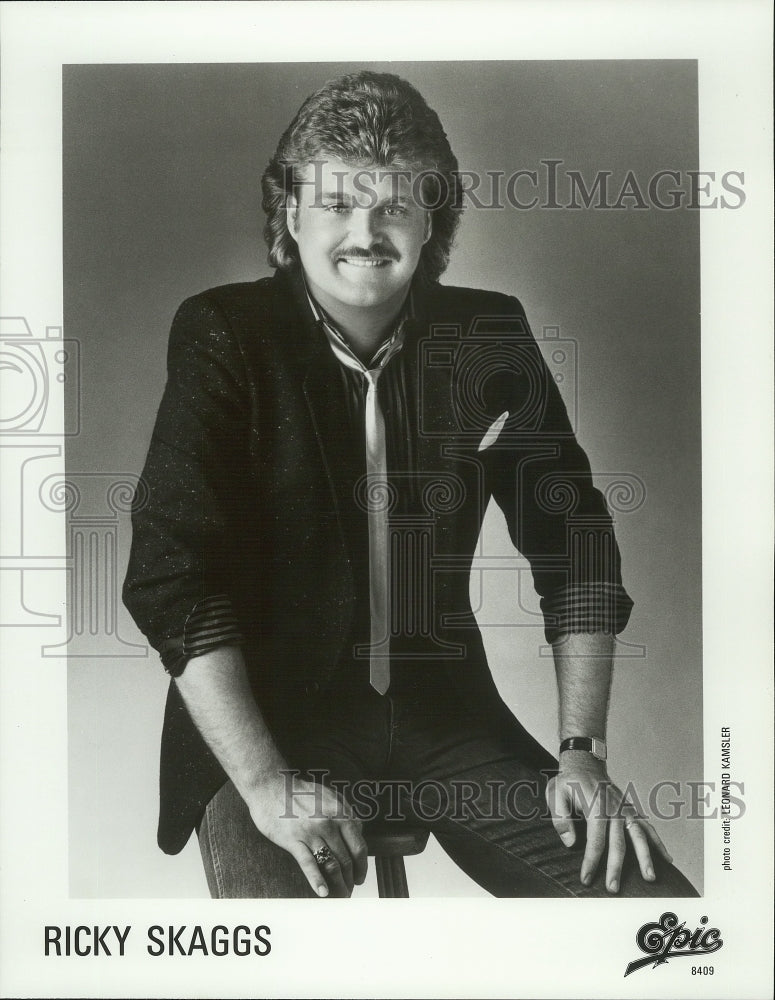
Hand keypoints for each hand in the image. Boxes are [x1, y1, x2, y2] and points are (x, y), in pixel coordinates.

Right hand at [247, 772, 367, 897]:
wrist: (271, 786)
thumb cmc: (300, 791)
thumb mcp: (329, 796)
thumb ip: (346, 812)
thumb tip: (359, 829)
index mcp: (341, 812)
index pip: (359, 846)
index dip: (362, 866)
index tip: (360, 876)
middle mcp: (329, 823)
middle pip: (347, 859)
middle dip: (351, 879)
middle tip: (350, 890)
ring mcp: (311, 832)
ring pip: (331, 864)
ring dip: (338, 884)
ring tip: (340, 896)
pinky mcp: (293, 840)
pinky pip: (308, 864)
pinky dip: (317, 881)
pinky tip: (323, 892)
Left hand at [546, 752, 672, 892]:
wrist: (584, 762)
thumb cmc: (568, 781)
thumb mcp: (555, 794)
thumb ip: (560, 818)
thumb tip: (571, 844)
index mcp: (595, 805)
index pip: (595, 839)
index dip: (591, 861)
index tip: (586, 879)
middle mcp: (614, 807)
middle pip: (619, 842)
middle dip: (616, 867)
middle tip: (613, 888)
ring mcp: (625, 808)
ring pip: (639, 835)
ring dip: (645, 857)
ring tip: (650, 878)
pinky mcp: (631, 809)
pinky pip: (647, 827)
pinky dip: (658, 843)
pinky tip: (667, 859)